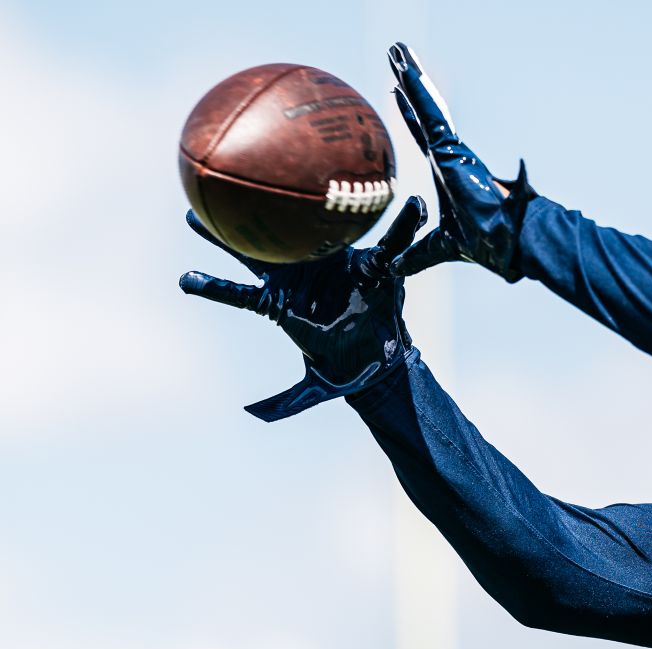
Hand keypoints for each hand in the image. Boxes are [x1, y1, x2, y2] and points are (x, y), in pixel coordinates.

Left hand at [179, 197, 427, 421]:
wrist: (377, 362)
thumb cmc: (343, 369)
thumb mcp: (314, 389)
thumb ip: (286, 402)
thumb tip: (253, 415)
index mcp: (283, 305)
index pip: (242, 295)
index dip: (213, 288)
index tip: (182, 281)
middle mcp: (301, 279)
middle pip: (258, 249)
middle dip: (228, 227)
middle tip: (198, 197)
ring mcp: (330, 267)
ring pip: (315, 232)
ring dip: (308, 205)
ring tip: (304, 175)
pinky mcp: (368, 265)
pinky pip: (385, 245)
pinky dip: (400, 227)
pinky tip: (415, 206)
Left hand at [387, 41, 534, 281]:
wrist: (513, 243)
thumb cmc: (489, 244)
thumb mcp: (440, 248)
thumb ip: (419, 255)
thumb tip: (396, 268)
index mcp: (450, 172)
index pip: (425, 136)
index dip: (411, 116)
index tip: (397, 94)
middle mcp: (451, 156)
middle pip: (424, 114)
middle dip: (409, 85)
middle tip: (396, 55)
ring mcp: (453, 151)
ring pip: (428, 107)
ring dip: (411, 76)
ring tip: (397, 50)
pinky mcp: (453, 151)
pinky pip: (432, 117)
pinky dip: (418, 93)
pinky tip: (404, 72)